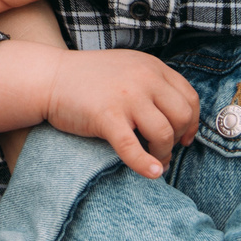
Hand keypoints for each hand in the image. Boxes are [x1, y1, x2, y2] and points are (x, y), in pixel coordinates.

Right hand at [0, 41, 198, 177]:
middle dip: (178, 138)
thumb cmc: (87, 79)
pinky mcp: (107, 116)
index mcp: (151, 67)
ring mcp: (126, 97)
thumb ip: (152, 84)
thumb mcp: (127, 69)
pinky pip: (133, 148)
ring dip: (163, 153)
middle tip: (165, 150)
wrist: (49, 78)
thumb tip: (179, 118)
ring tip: (155, 161)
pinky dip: (146, 164)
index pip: (189, 97)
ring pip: (163, 133)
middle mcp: (143, 78)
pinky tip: (152, 173)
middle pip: (181, 115)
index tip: (184, 137)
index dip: (192, 122)